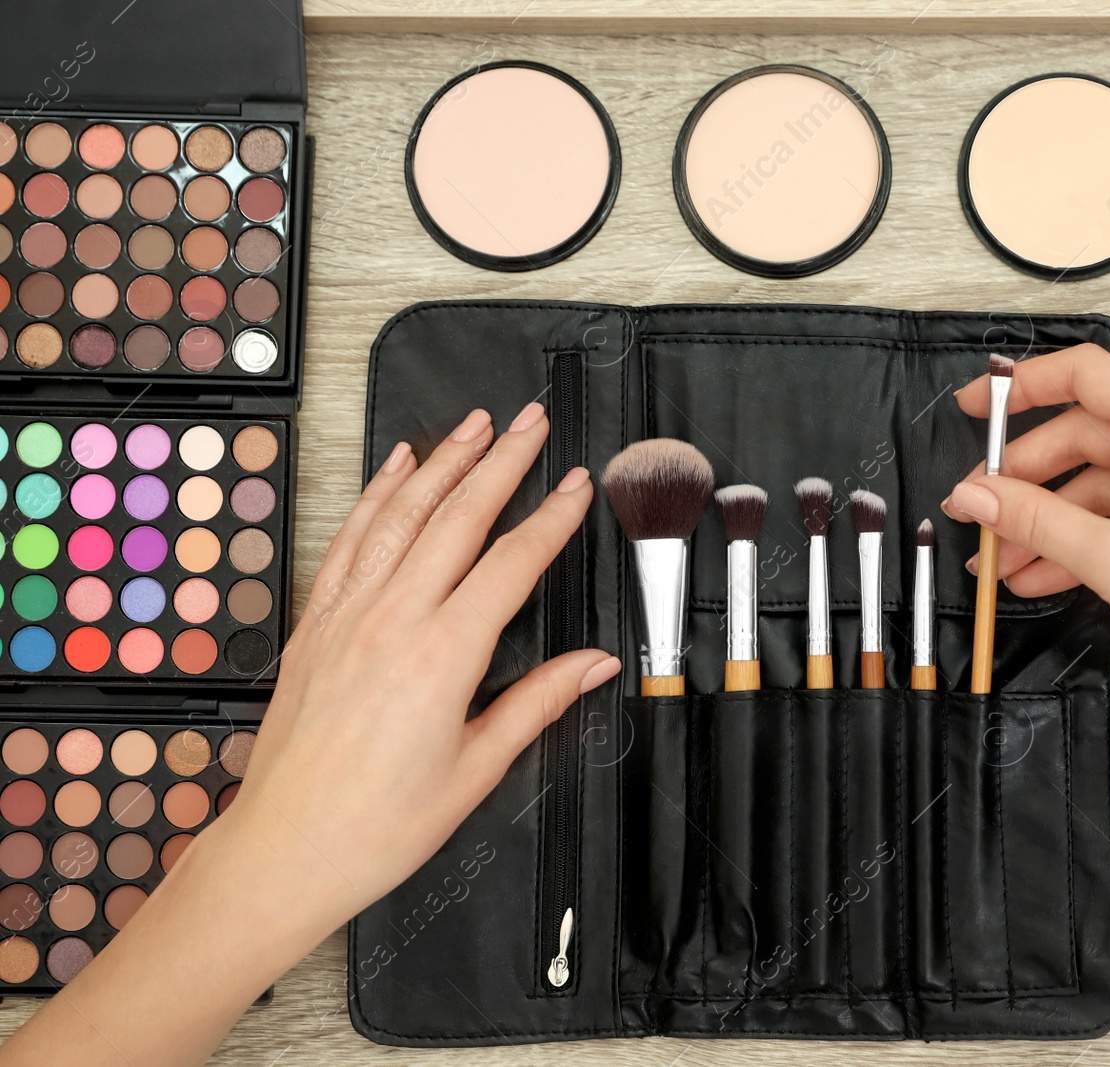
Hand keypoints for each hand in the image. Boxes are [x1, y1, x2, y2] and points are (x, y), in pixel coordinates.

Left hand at [218, 403, 619, 932]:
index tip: (577, 485)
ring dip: (443, 461)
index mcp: (442, 657)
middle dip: (502, 461)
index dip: (551, 518)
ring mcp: (348, 616)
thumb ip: (537, 704)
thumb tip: (593, 666)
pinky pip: (351, 541)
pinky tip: (396, 468)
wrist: (285, 850)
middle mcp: (392, 621)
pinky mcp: (317, 626)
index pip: (512, 564)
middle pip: (457, 517)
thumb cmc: (377, 825)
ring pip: (402, 515)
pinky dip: (376, 496)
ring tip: (475, 425)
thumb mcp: (476, 770)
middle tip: (532, 422)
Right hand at [945, 345, 1109, 704]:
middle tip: (982, 509)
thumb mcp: (1105, 557)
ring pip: (1102, 484)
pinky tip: (1043, 574)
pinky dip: (1084, 538)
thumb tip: (977, 494)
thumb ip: (1031, 518)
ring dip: (1049, 522)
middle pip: (1086, 436)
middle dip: (1026, 480)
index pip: (1085, 376)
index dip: (1022, 386)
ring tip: (1004, 560)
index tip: (981, 405)